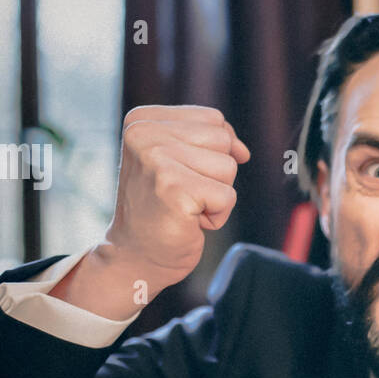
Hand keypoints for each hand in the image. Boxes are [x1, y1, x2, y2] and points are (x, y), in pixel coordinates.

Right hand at [105, 104, 249, 291]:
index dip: (213, 153)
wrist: (135, 257)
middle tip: (182, 194)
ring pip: (228, 167)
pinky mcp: (174, 189)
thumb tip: (243, 151)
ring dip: (216, 195)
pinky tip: (188, 221)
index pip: (213, 120)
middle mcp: (144, 134)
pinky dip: (217, 216)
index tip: (180, 176)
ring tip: (184, 207)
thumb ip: (210, 142)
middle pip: (223, 141)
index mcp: (142, 121)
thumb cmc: (160, 210)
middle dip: (215, 174)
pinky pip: (228, 196)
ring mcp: (157, 160)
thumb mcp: (178, 161)